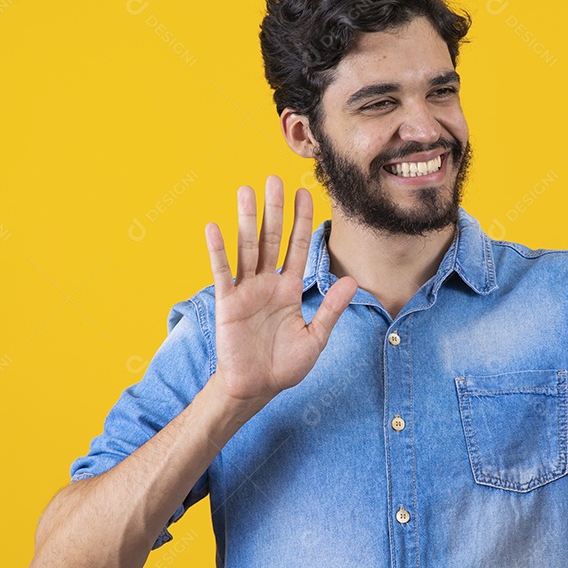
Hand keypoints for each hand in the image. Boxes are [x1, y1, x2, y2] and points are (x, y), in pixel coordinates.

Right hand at [205, 176, 356, 406]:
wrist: (256, 389)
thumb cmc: (283, 366)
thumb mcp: (315, 337)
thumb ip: (331, 308)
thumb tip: (353, 281)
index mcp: (289, 289)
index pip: (297, 246)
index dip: (301, 220)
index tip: (305, 192)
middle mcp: (267, 283)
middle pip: (272, 238)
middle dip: (275, 209)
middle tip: (274, 178)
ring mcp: (246, 290)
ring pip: (248, 247)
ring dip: (246, 219)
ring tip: (245, 190)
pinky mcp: (227, 303)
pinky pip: (222, 272)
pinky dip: (218, 250)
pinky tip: (214, 227)